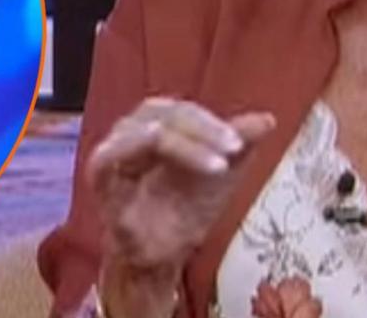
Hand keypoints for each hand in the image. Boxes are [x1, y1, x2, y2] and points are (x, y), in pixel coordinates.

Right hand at [88, 96, 275, 270]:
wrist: (165, 255)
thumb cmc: (187, 209)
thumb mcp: (223, 176)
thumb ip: (241, 144)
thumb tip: (268, 119)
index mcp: (157, 124)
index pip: (183, 111)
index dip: (211, 123)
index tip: (241, 144)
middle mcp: (131, 131)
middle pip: (166, 114)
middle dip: (204, 129)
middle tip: (233, 148)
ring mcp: (112, 151)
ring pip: (147, 130)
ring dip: (186, 143)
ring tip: (218, 166)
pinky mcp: (98, 176)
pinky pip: (111, 154)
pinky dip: (138, 147)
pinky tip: (167, 155)